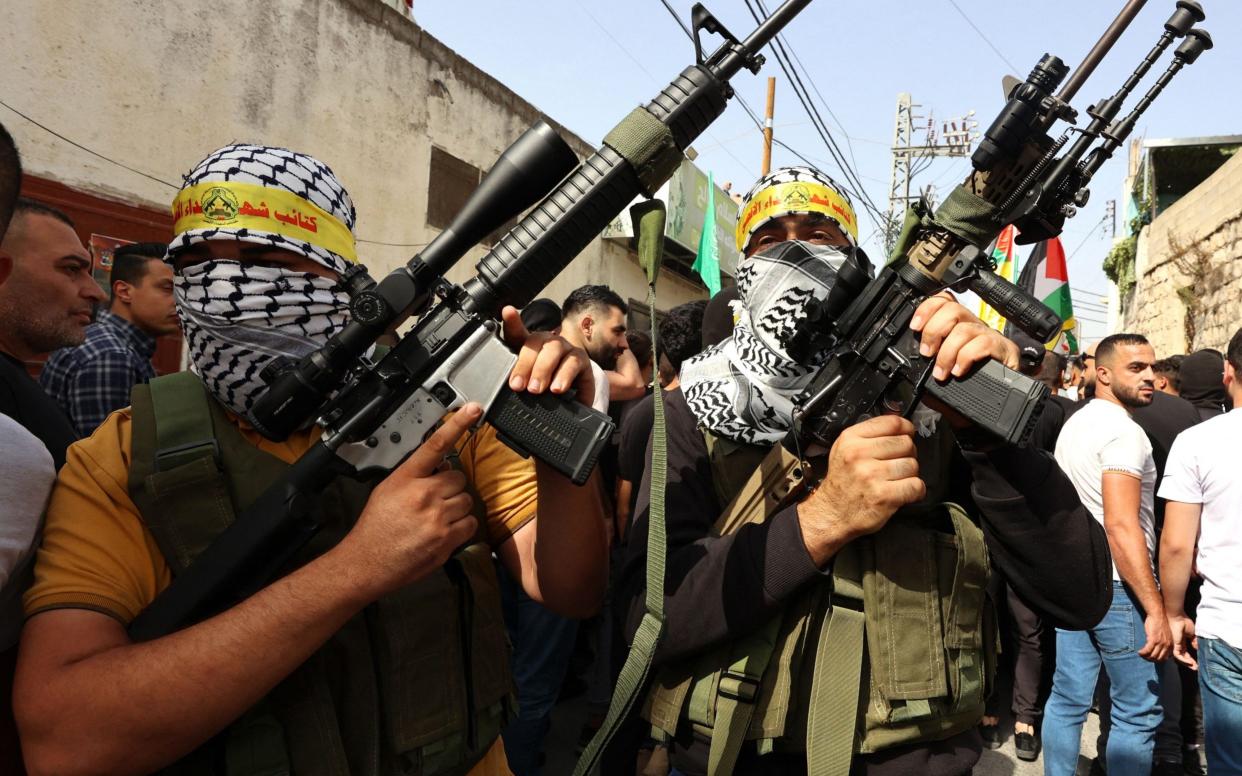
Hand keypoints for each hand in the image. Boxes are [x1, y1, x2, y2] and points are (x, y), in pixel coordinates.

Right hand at [344, 403, 482, 594]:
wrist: (367, 562)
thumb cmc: (375, 527)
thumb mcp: (387, 489)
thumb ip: (414, 475)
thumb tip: (438, 467)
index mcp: (406, 478)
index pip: (435, 444)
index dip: (457, 424)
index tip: (472, 409)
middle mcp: (423, 495)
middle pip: (458, 478)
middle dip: (450, 487)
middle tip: (434, 500)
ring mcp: (437, 518)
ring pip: (466, 500)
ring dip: (457, 507)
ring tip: (437, 518)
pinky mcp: (446, 540)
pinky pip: (470, 524)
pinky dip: (462, 527)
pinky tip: (444, 531)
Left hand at [501, 305, 594, 405]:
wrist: (573, 393)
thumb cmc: (545, 385)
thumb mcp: (529, 382)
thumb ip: (518, 379)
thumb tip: (510, 385)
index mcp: (530, 345)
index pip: (517, 331)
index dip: (512, 322)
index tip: (507, 312)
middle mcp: (548, 342)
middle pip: (536, 341)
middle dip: (525, 364)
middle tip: (518, 385)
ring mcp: (566, 348)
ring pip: (554, 349)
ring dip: (544, 369)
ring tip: (536, 389)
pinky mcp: (582, 361)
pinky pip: (574, 363)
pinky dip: (565, 376)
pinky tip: (558, 389)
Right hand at [796, 415, 926, 565]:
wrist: (832, 512)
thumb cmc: (842, 482)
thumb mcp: (845, 449)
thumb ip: (869, 434)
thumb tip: (899, 423)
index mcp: (851, 439)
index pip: (892, 423)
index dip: (905, 428)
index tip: (907, 434)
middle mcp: (859, 455)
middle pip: (905, 443)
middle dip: (908, 453)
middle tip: (898, 462)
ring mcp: (871, 476)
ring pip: (912, 465)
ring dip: (910, 474)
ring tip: (897, 479)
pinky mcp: (883, 496)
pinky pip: (915, 485)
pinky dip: (915, 490)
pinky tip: (904, 491)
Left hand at [909, 294, 1019, 381]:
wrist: (997, 399)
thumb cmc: (968, 383)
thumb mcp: (943, 368)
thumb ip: (930, 358)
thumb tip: (912, 358)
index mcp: (959, 325)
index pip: (944, 301)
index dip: (927, 309)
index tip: (915, 327)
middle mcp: (974, 325)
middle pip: (952, 310)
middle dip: (933, 331)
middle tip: (927, 353)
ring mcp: (990, 335)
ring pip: (963, 330)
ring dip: (947, 353)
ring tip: (941, 372)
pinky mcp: (1004, 349)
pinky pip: (982, 343)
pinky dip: (965, 358)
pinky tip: (959, 371)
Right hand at [1139, 612, 1173, 662]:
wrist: (1158, 615)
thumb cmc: (1160, 623)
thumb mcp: (1166, 635)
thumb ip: (1164, 643)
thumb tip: (1158, 649)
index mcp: (1171, 645)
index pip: (1164, 658)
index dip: (1156, 660)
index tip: (1150, 658)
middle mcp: (1167, 645)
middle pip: (1158, 658)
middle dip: (1150, 659)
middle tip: (1144, 657)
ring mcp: (1160, 643)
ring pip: (1152, 655)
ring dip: (1145, 657)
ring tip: (1141, 654)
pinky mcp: (1153, 639)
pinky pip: (1147, 650)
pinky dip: (1142, 653)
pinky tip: (1139, 652)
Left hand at [1169, 613, 1198, 669]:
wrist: (1177, 616)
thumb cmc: (1184, 622)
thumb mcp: (1192, 633)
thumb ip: (1194, 641)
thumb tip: (1197, 648)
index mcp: (1182, 642)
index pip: (1186, 654)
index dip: (1191, 659)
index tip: (1198, 664)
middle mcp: (1178, 645)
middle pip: (1183, 658)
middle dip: (1190, 664)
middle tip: (1196, 669)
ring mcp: (1175, 645)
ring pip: (1180, 658)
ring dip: (1187, 664)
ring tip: (1195, 667)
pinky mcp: (1174, 645)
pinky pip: (1178, 655)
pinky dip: (1184, 660)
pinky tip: (1191, 662)